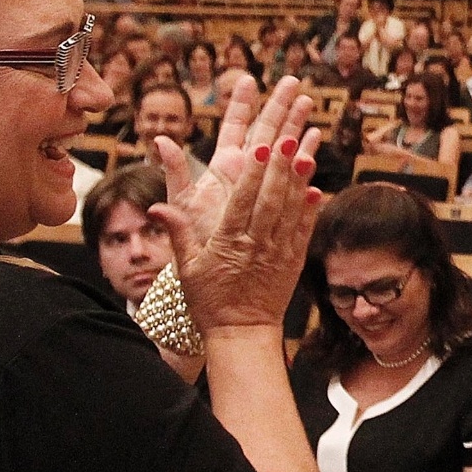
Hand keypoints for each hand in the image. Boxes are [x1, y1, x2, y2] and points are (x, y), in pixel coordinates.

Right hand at [152, 114, 323, 332]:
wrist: (241, 334)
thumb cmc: (210, 300)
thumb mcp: (187, 268)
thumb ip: (177, 233)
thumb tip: (155, 207)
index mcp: (228, 243)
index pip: (242, 202)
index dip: (252, 174)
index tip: (259, 149)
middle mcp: (256, 245)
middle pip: (270, 200)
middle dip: (279, 168)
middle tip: (288, 137)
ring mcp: (278, 253)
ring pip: (290, 211)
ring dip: (299, 180)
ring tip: (306, 152)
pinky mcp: (294, 262)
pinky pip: (303, 231)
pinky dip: (310, 210)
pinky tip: (316, 188)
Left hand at [153, 75, 314, 248]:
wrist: (220, 274)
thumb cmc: (199, 240)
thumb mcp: (184, 203)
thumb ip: (175, 173)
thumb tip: (160, 140)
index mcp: (224, 167)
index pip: (234, 127)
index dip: (241, 104)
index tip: (248, 79)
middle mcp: (247, 173)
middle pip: (265, 132)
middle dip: (278, 106)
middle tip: (292, 82)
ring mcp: (266, 189)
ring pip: (283, 152)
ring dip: (296, 128)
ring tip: (307, 104)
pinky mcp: (282, 207)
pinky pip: (296, 181)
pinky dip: (304, 165)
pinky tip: (313, 147)